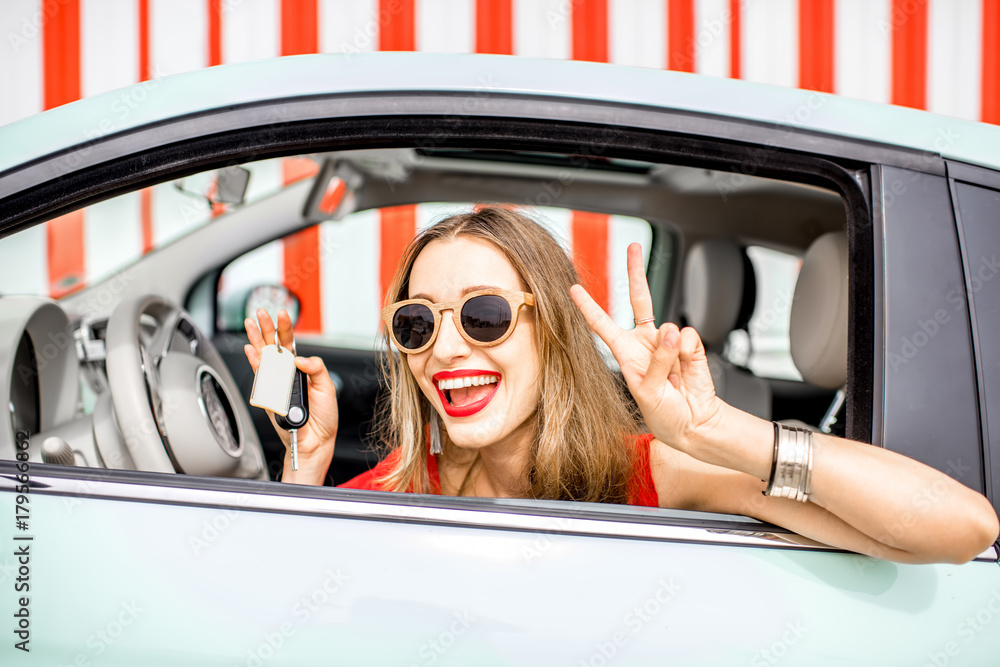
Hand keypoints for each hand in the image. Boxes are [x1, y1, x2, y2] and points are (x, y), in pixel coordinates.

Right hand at [244, 308, 337, 483]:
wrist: (314, 440)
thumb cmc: (324, 417)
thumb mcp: (327, 387)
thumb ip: (316, 369)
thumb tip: (300, 358)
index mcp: (303, 369)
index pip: (292, 344)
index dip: (286, 328)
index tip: (282, 314)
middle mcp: (287, 373)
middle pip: (274, 346)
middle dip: (266, 327)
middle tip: (260, 312)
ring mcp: (276, 382)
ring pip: (263, 357)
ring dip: (256, 339)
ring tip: (250, 323)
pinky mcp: (269, 394)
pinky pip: (260, 376)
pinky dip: (254, 362)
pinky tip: (250, 349)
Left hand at [570, 243, 723, 450]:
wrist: (694, 423)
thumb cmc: (664, 413)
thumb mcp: (648, 392)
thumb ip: (658, 362)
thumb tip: (673, 332)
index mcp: (626, 352)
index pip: (603, 325)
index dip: (588, 307)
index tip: (573, 289)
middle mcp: (646, 341)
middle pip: (640, 299)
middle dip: (636, 271)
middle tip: (633, 245)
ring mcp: (669, 342)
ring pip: (669, 327)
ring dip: (671, 353)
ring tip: (674, 378)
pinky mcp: (691, 345)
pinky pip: (689, 337)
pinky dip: (688, 353)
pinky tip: (687, 370)